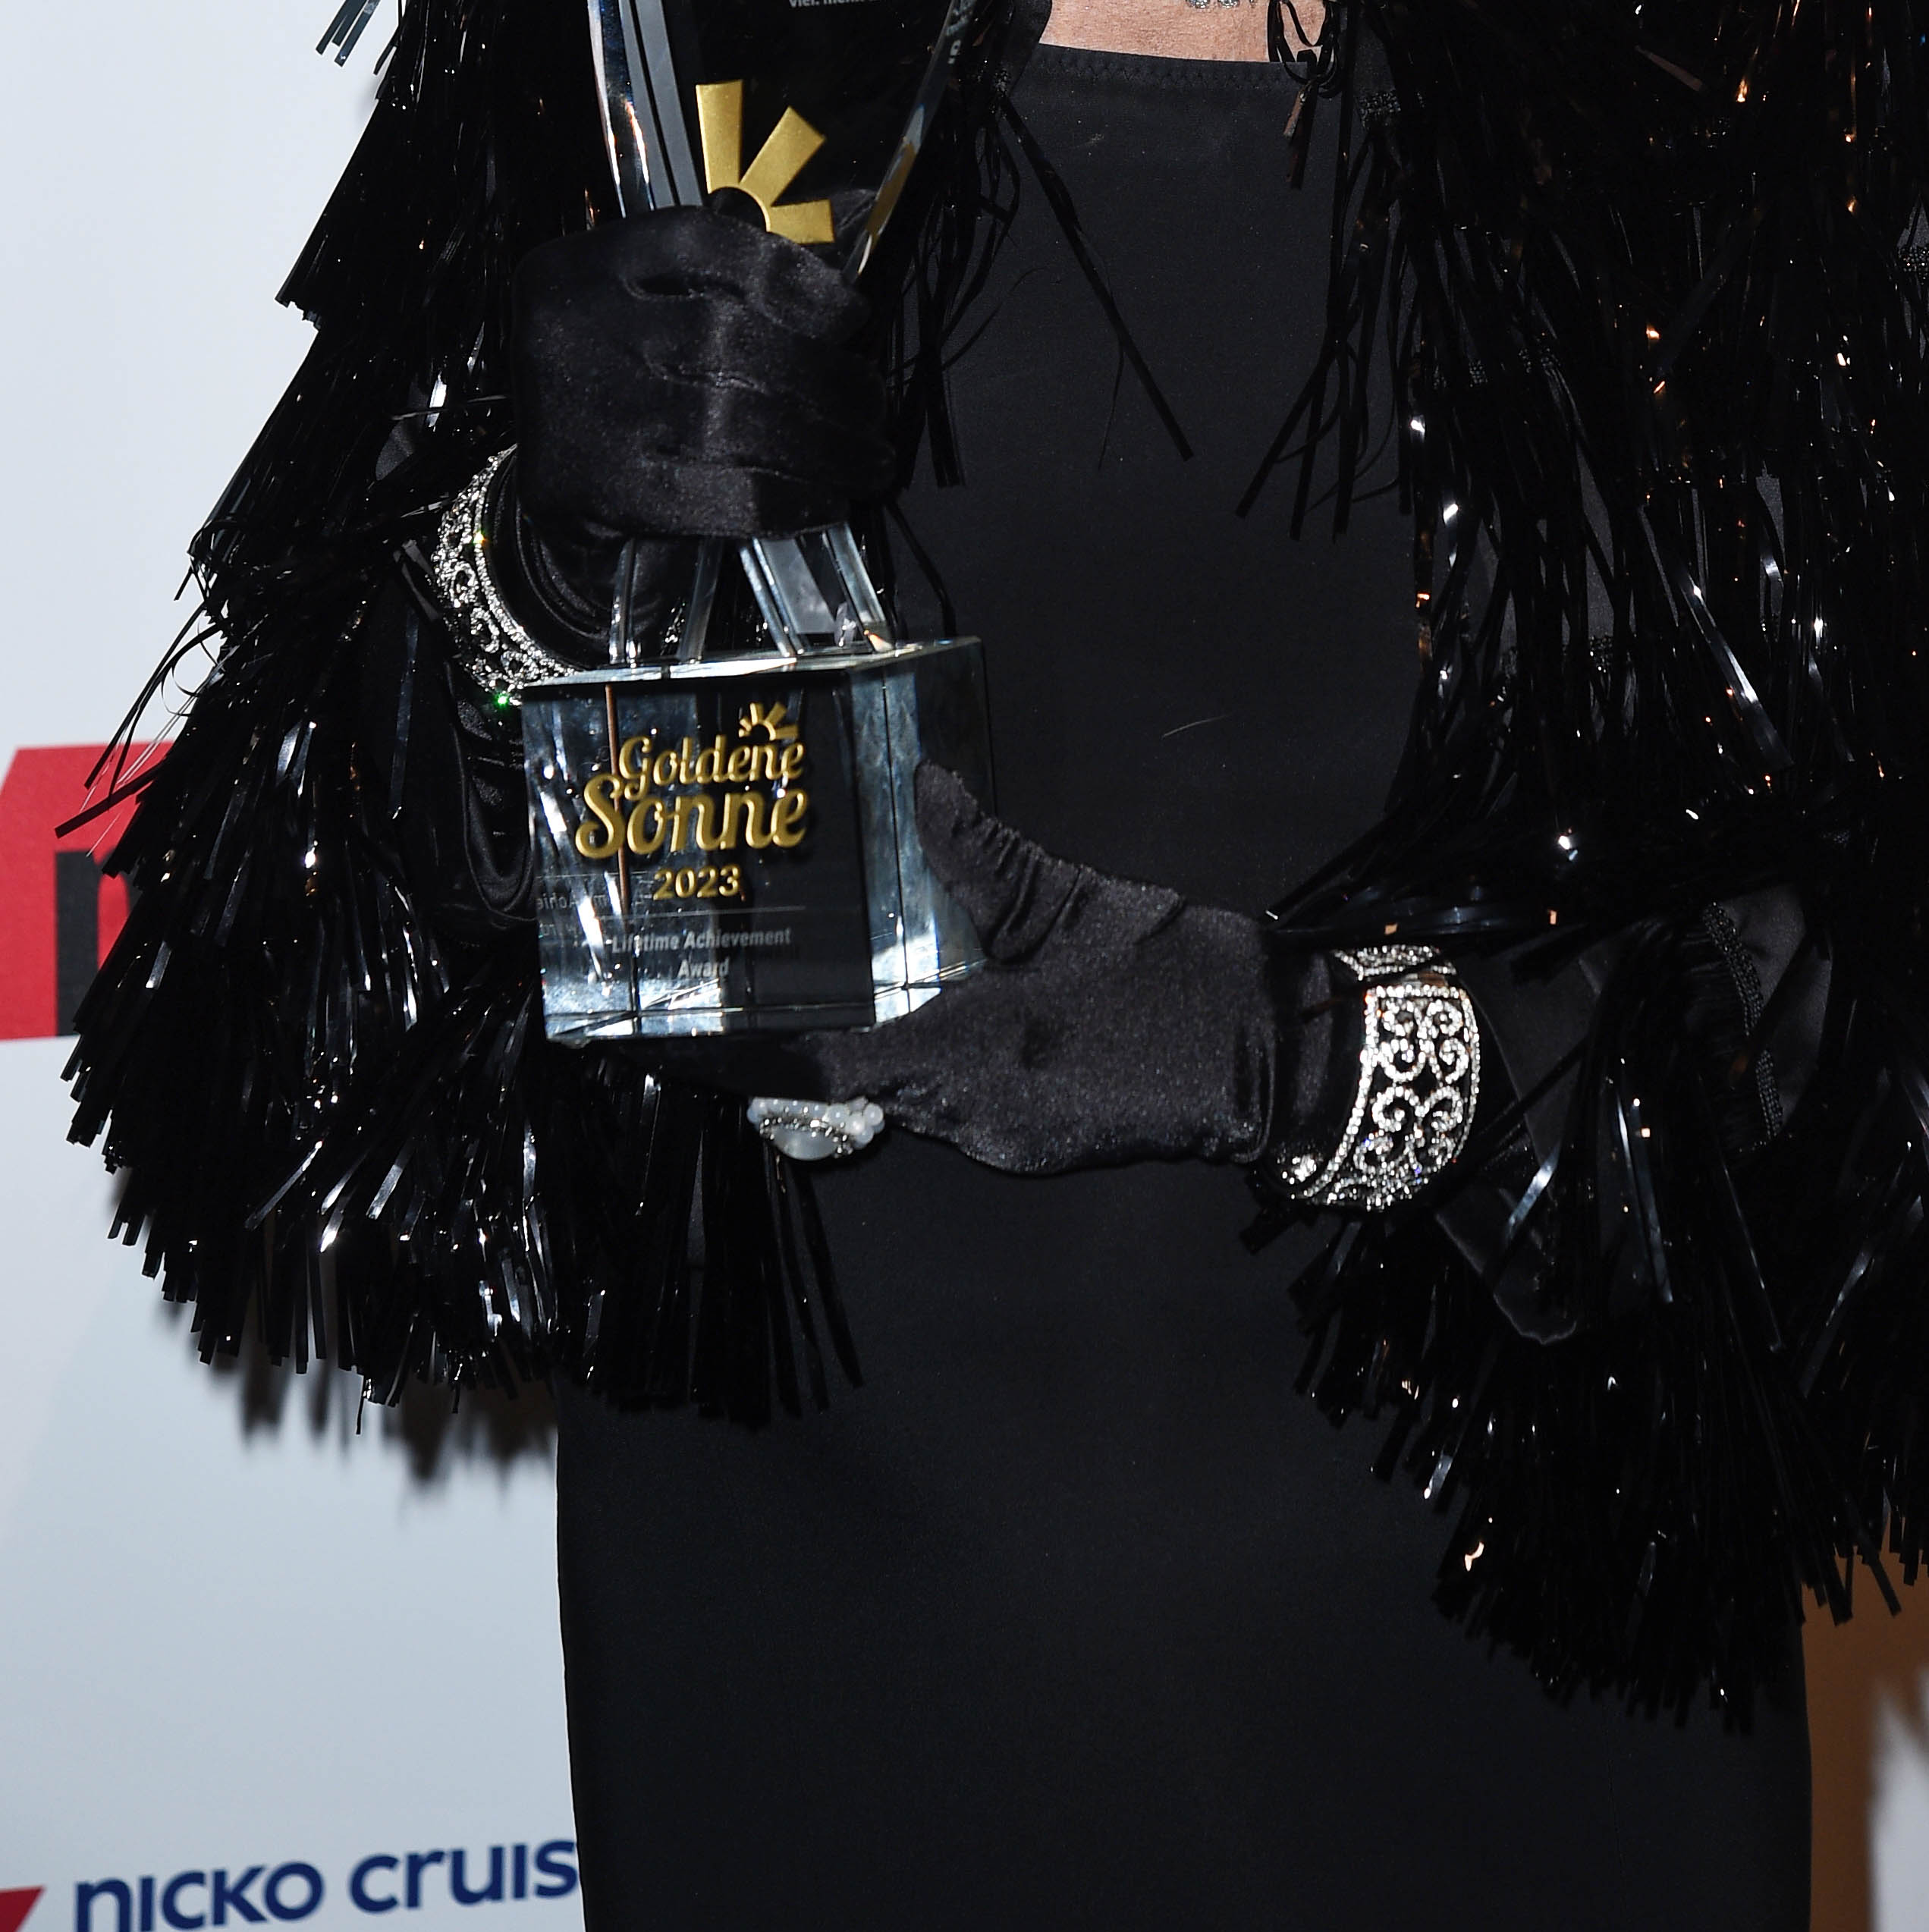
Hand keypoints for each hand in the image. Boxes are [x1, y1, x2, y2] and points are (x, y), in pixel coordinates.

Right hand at [511, 202, 890, 548]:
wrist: (541, 482)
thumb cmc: (610, 381)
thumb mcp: (631, 306)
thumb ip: (708, 277)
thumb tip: (830, 294)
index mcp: (582, 267)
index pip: (699, 245)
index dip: (791, 276)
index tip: (850, 313)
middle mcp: (574, 332)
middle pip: (729, 337)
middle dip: (822, 373)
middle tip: (871, 399)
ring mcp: (586, 415)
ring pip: (735, 419)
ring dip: (825, 444)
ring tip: (869, 455)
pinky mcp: (603, 493)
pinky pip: (722, 494)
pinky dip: (790, 499)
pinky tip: (827, 501)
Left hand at [761, 766, 1352, 1175]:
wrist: (1265, 1051)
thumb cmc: (1163, 976)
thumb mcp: (1059, 899)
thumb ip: (975, 849)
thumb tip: (923, 785)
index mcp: (956, 1058)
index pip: (809, 1068)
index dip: (731, 1058)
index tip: (660, 1046)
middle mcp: (966, 1117)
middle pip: (850, 1082)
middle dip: (811, 1035)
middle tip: (763, 978)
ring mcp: (1003, 1141)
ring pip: (905, 1093)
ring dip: (882, 1042)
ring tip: (863, 978)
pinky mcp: (1037, 1146)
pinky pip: (957, 1105)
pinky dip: (937, 1061)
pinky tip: (956, 1006)